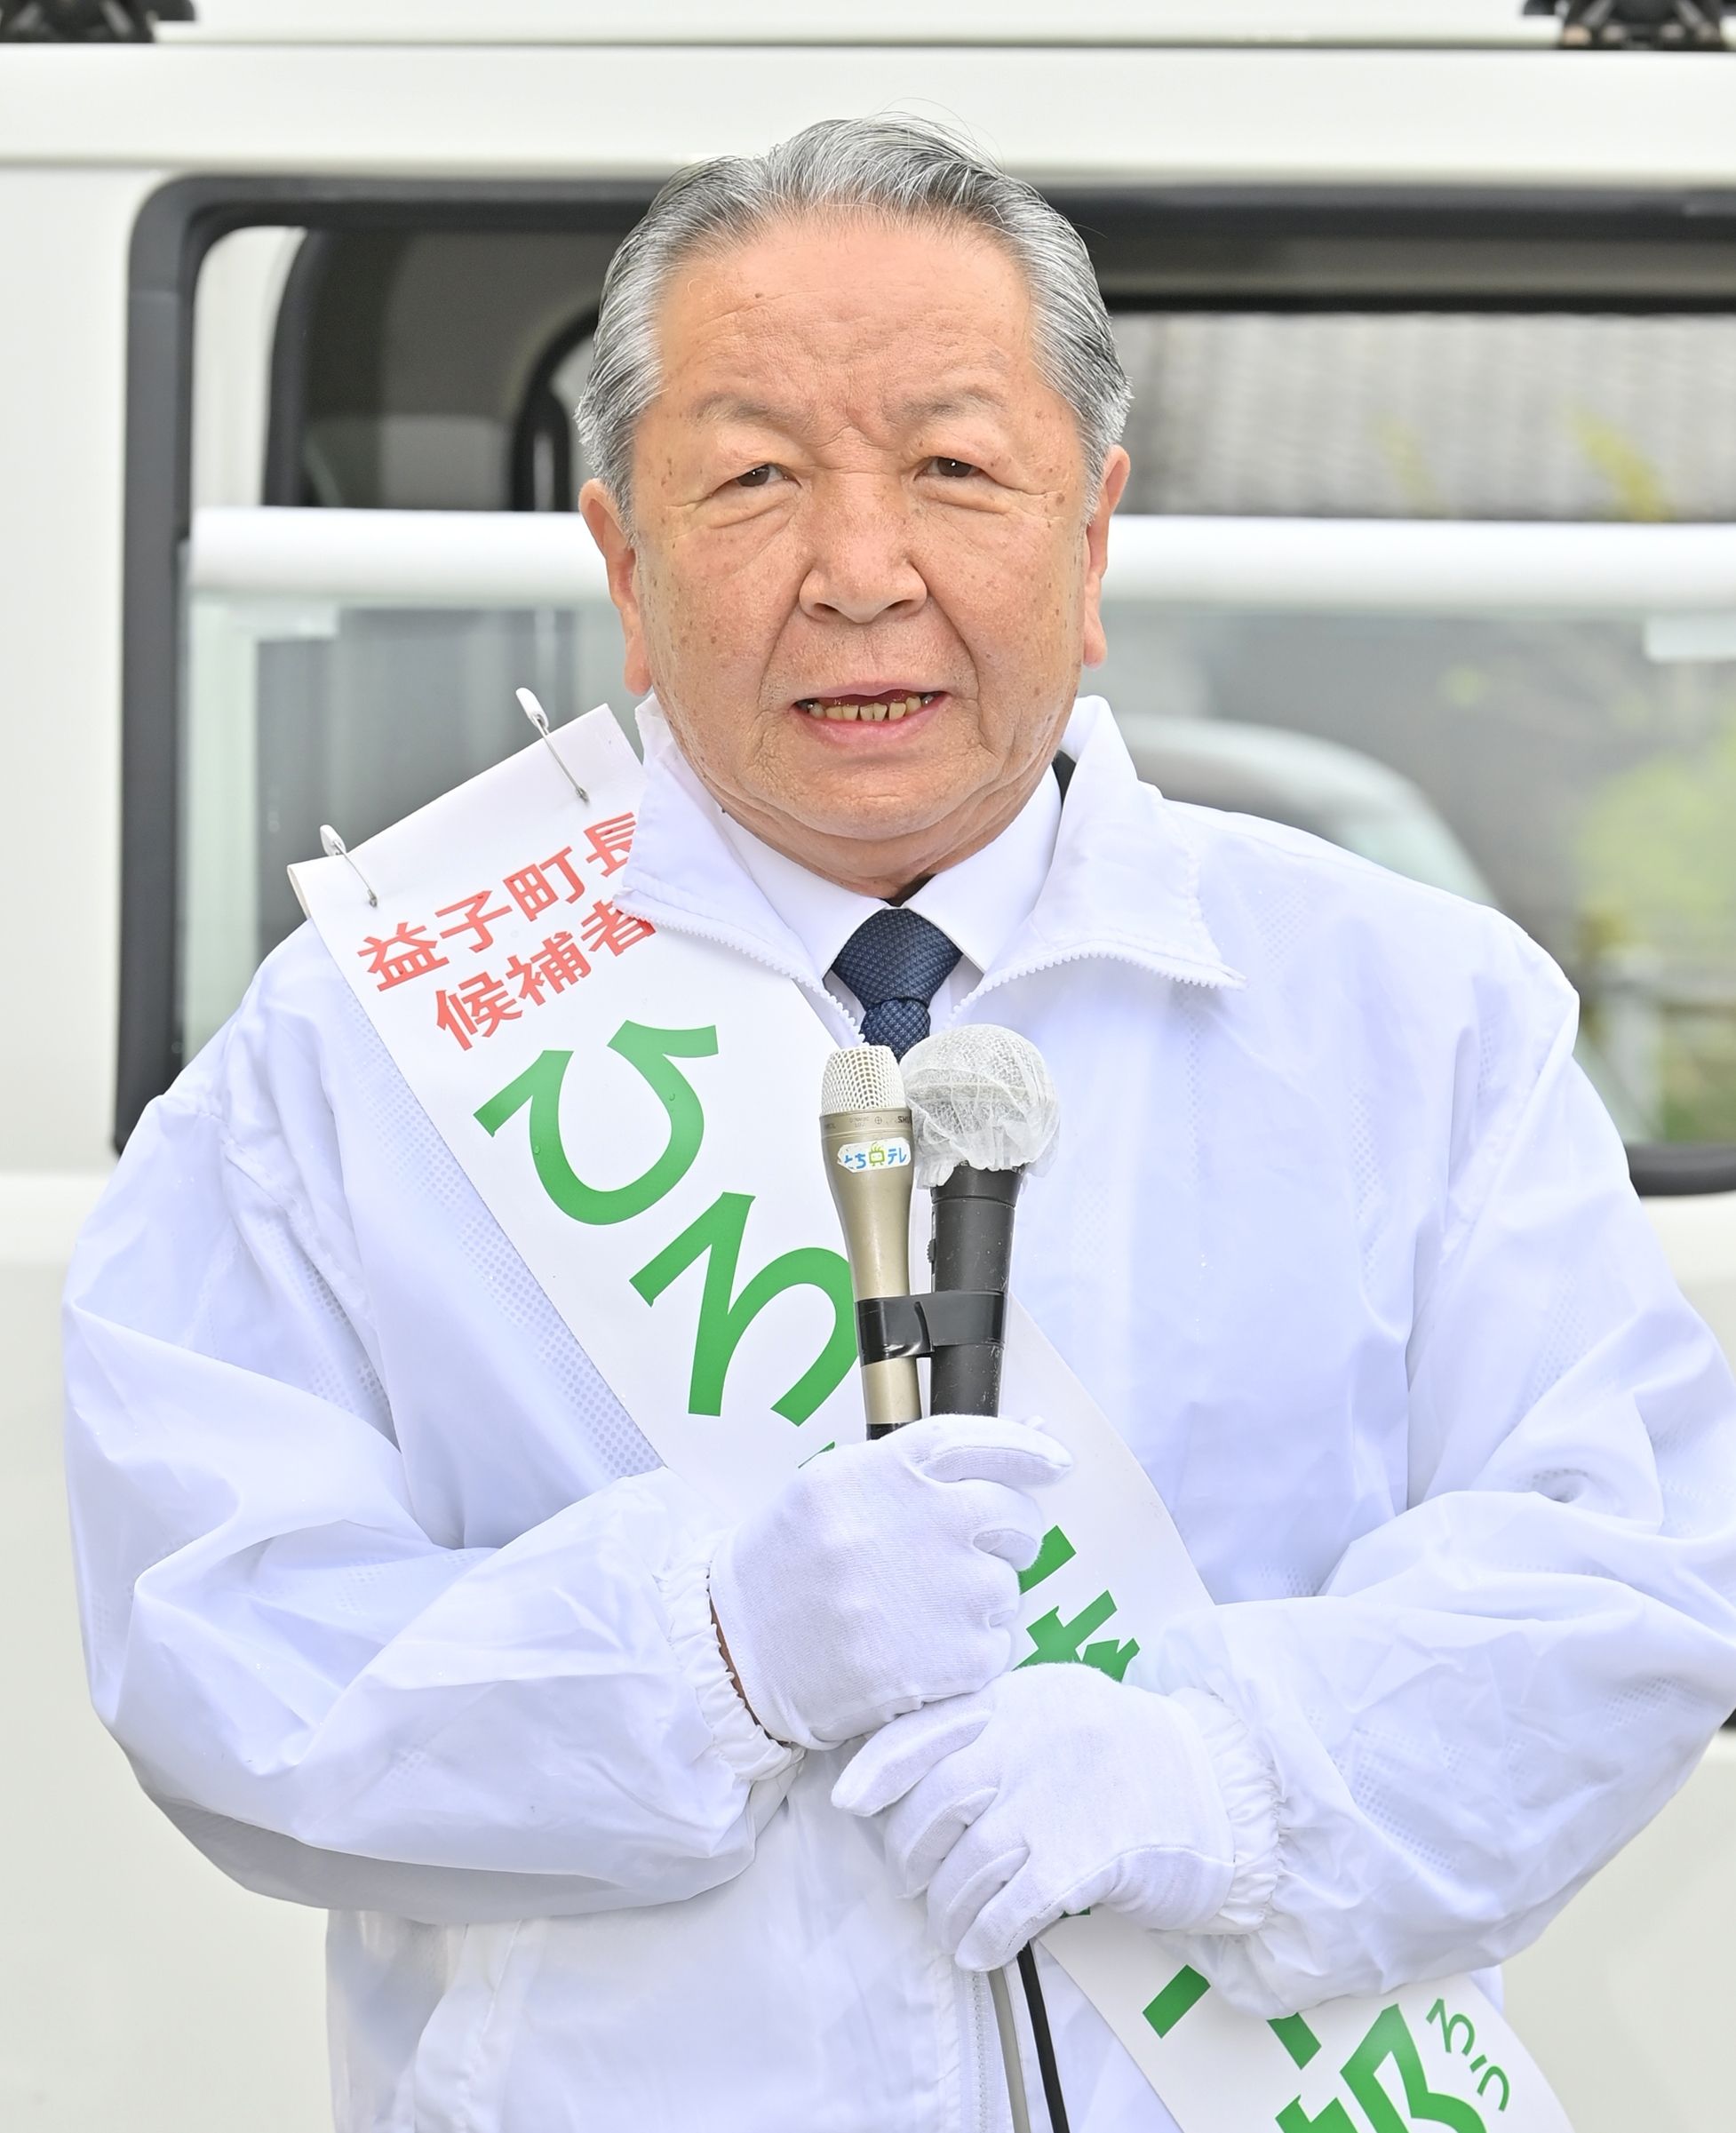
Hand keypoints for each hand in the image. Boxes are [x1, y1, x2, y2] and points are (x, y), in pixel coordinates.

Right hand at [707, 1416, 1070, 1750]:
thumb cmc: (790, 1566)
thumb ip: (915, 1469)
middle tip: (961, 1556)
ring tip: (920, 1612)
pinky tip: (922, 1651)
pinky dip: (972, 1655)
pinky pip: (996, 1650)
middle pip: (1013, 1517)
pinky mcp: (939, 1661)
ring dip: (982, 1602)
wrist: (738, 1650)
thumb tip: (1026, 1438)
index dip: (1029, 1450)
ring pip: (1008, 1590)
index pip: (979, 1441)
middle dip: (1005, 1536)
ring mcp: (931, 1594)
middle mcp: (914, 1522)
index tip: (1057, 1464)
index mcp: (880, 1471)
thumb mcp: (834, 1488)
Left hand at [832, 1664, 1234, 1970]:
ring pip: (964, 1866)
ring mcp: (1055, 1802)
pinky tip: (979, 1948)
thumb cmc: (1126, 1753)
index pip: (923, 1728)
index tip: (847, 1802)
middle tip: (912, 1877)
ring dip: (944, 1908)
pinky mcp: (1083, 1860)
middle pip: (933, 1805)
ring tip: (948, 1924)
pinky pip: (1007, 1909)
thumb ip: (991, 1723)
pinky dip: (982, 1936)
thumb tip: (907, 1770)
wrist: (1218, 1789)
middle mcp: (1028, 1743)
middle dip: (909, 1852)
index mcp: (1016, 1699)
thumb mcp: (1055, 1708)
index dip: (876, 1769)